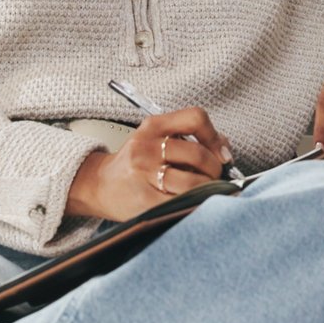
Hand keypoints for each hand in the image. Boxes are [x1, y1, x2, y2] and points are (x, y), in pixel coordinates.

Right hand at [65, 107, 231, 221]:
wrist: (99, 185)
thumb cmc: (135, 164)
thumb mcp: (157, 140)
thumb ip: (190, 139)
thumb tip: (224, 148)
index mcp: (153, 126)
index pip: (195, 118)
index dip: (215, 137)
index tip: (222, 153)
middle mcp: (146, 146)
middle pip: (197, 154)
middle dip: (215, 169)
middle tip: (215, 177)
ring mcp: (143, 174)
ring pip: (192, 182)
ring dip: (207, 189)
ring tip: (204, 191)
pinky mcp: (144, 200)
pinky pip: (181, 203)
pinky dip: (195, 204)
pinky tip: (194, 203)